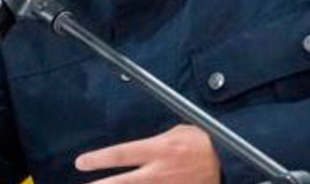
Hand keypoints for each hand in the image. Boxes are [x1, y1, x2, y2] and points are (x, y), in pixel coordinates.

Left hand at [76, 124, 220, 183]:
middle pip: (122, 183)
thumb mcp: (175, 132)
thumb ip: (154, 143)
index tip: (81, 162)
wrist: (228, 161)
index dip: (99, 159)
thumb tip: (138, 152)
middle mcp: (159, 172)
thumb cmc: (202, 141)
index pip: (121, 154)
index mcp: (158, 149)